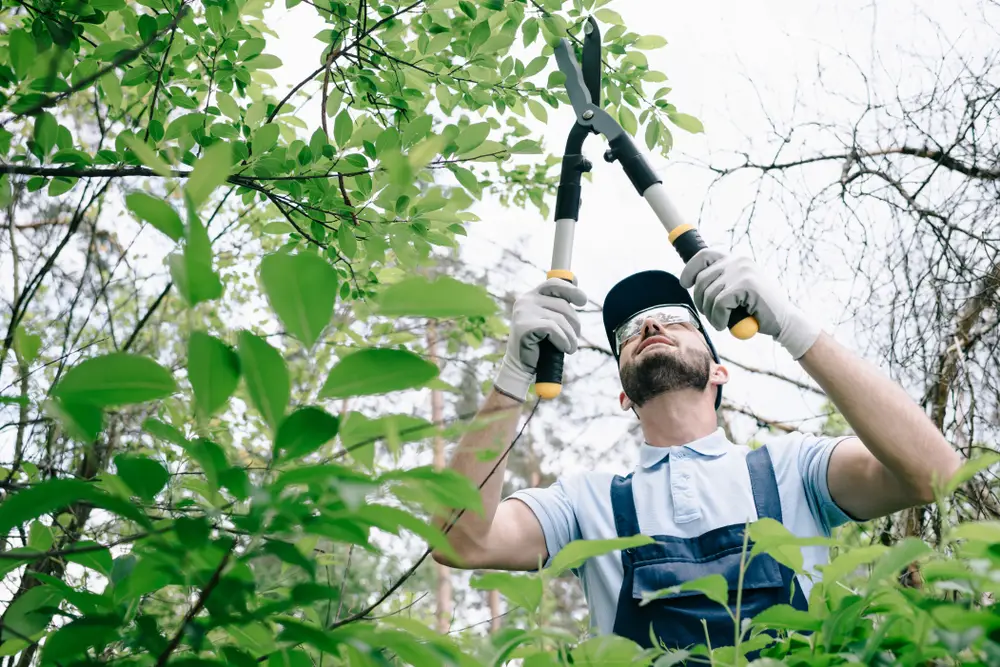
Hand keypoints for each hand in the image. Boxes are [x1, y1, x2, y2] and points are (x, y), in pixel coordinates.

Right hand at [494, 278, 587, 400]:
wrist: (521, 366)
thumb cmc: (539, 344)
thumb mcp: (549, 320)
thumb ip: (557, 303)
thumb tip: (575, 280)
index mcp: (531, 296)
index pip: (554, 283)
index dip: (571, 290)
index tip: (583, 301)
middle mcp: (525, 300)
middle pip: (563, 304)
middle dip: (575, 322)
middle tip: (577, 335)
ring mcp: (524, 312)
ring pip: (561, 319)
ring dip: (571, 336)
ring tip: (571, 347)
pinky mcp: (525, 325)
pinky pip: (554, 329)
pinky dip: (564, 340)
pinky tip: (565, 348)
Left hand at [679, 247, 820, 359]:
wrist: (783, 321)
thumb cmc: (757, 309)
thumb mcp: (736, 289)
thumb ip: (720, 280)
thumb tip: (692, 280)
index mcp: (735, 259)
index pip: (703, 255)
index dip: (690, 270)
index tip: (685, 284)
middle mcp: (738, 260)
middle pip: (702, 279)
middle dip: (701, 301)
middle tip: (711, 315)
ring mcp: (742, 271)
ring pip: (709, 294)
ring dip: (711, 314)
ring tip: (721, 322)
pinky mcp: (746, 285)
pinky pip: (719, 304)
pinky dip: (718, 318)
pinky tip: (725, 325)